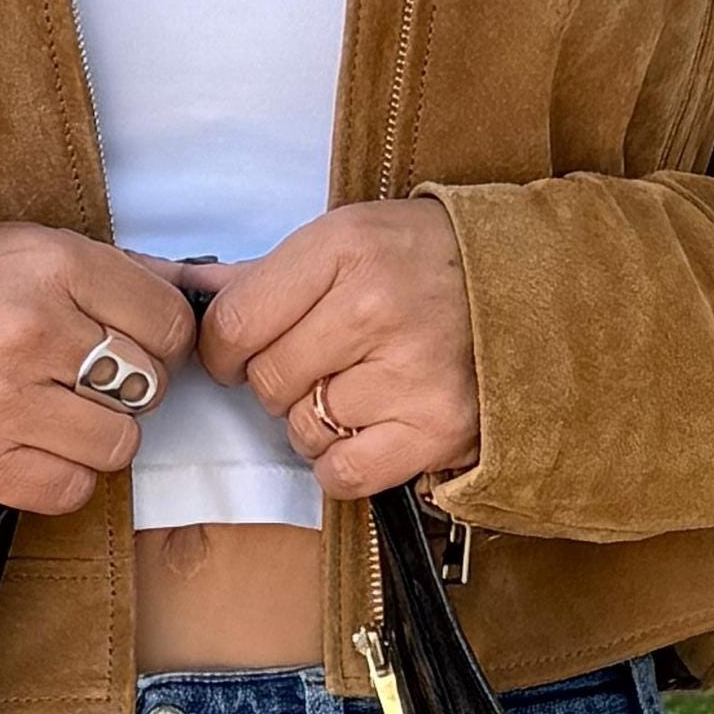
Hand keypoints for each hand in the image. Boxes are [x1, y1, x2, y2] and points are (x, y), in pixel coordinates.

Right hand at [0, 223, 196, 515]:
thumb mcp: (10, 246)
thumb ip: (101, 273)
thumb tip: (189, 290)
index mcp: (47, 264)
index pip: (166, 322)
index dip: (161, 338)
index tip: (134, 343)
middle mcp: (32, 333)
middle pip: (149, 387)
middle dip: (129, 387)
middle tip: (86, 379)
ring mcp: (5, 406)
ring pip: (119, 445)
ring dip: (99, 436)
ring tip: (57, 414)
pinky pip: (71, 491)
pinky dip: (65, 476)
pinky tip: (34, 447)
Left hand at [188, 200, 477, 499]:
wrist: (529, 290)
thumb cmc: (427, 263)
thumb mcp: (349, 239)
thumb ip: (264, 275)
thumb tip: (184, 295)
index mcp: (346, 247)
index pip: (234, 324)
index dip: (224, 350)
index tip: (241, 352)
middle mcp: (375, 307)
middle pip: (266, 382)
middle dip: (278, 383)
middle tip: (318, 365)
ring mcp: (407, 372)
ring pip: (302, 430)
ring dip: (315, 422)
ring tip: (358, 389)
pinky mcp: (433, 428)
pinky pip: (341, 474)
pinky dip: (343, 462)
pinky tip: (369, 429)